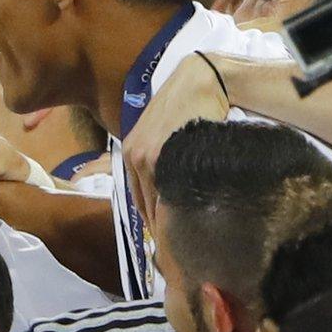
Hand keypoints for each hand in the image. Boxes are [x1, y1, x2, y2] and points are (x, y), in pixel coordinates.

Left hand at [120, 57, 228, 230]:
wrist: (201, 80)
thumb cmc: (187, 104)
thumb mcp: (164, 133)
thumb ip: (161, 160)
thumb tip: (169, 192)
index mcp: (131, 152)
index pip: (139, 197)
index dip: (151, 219)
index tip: (163, 238)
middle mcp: (133, 155)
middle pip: (144, 203)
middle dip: (158, 227)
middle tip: (173, 250)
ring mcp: (145, 155)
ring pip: (154, 201)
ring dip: (166, 223)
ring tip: (182, 244)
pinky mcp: (160, 154)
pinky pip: (166, 191)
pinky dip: (174, 209)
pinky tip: (185, 223)